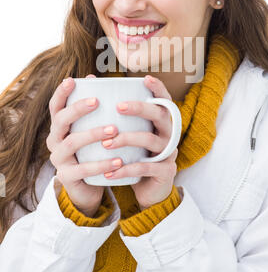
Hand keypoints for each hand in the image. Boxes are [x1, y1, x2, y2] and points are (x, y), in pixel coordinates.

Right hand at [46, 74, 123, 216]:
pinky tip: (119, 160)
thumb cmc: (92, 151)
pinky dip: (101, 164)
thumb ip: (93, 109)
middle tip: (97, 101)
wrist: (88, 188)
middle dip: (77, 109)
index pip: (55, 107)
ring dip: (93, 134)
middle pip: (60, 121)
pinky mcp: (67, 177)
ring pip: (72, 143)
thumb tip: (94, 78)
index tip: (71, 80)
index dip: (61, 93)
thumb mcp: (91, 130)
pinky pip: (83, 169)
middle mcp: (54, 141)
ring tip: (114, 130)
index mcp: (60, 127)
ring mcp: (58, 159)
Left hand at [101, 75, 177, 209]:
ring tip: (106, 144)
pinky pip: (144, 167)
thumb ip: (120, 119)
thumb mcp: (131, 137)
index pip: (165, 101)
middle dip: (140, 108)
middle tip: (118, 106)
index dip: (158, 88)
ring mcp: (169, 154)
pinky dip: (125, 169)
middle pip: (160, 115)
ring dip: (126, 139)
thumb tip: (93, 86)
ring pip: (150, 141)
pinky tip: (109, 172)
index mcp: (162, 124)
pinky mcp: (165, 173)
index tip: (145, 78)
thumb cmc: (135, 157)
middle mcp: (169, 135)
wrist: (150, 192)